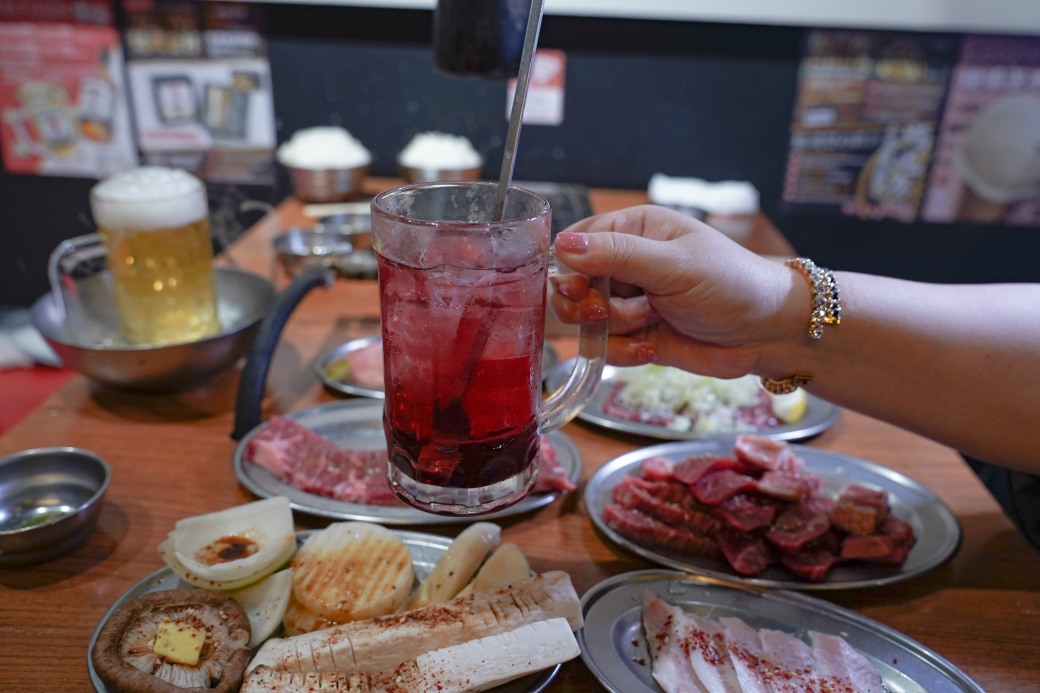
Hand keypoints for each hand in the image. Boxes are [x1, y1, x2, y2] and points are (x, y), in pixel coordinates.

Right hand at [550, 205, 800, 378]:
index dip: (570, 269)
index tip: (583, 288)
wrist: (768, 334)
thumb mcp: (674, 265)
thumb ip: (617, 254)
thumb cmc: (732, 284)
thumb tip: (562, 246)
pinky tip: (651, 348)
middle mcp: (625, 263)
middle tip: (611, 311)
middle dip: (590, 305)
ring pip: (584, 321)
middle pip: (570, 286)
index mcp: (633, 229)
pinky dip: (621, 353)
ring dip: (612, 328)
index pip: (574, 244)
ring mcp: (628, 301)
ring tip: (650, 321)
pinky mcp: (635, 336)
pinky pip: (604, 347)